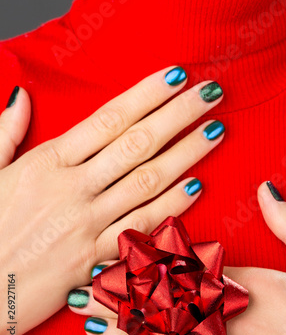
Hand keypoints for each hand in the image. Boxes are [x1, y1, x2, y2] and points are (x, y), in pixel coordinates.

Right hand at [0, 66, 224, 334]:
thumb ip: (5, 131)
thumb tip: (23, 94)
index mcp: (47, 163)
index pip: (109, 118)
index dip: (147, 94)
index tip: (178, 75)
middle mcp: (72, 189)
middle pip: (138, 143)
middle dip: (180, 114)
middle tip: (212, 92)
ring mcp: (87, 225)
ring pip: (149, 181)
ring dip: (188, 154)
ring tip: (216, 130)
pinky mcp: (96, 259)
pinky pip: (142, 227)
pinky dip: (172, 206)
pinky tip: (198, 186)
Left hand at [69, 181, 285, 334]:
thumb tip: (267, 190)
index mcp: (266, 289)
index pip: (200, 268)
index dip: (158, 259)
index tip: (124, 249)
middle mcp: (246, 328)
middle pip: (174, 306)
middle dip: (129, 294)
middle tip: (89, 282)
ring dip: (129, 330)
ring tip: (92, 318)